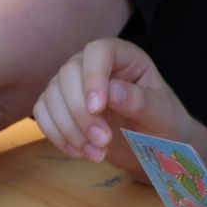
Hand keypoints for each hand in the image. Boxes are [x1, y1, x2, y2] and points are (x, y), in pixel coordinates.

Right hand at [32, 37, 191, 178]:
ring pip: (52, 95)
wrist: (154, 147)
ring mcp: (73, 85)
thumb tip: (111, 92)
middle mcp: (94, 65)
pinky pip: (43, 113)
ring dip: (69, 128)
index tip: (98, 108)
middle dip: (80, 112)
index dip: (93, 76)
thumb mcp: (162, 115)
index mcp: (123, 57)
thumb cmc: (164, 125)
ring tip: (96, 154)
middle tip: (103, 142)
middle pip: (68, 74)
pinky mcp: (60, 106)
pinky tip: (79, 152)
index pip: (98, 52)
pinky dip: (57, 135)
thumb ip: (140, 102)